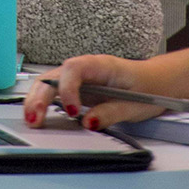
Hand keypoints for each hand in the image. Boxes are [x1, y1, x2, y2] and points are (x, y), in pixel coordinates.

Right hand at [23, 54, 165, 129]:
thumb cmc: (148, 89)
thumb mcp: (135, 105)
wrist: (157, 83)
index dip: (68, 89)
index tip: (72, 112)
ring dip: (37, 100)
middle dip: (41, 96)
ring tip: (32, 121)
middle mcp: (85, 68)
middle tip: (36, 120)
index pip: (74, 69)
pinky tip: (38, 117)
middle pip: (54, 75)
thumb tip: (88, 122)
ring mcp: (79, 78)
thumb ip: (111, 113)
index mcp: (101, 66)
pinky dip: (43, 103)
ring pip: (49, 83)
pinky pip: (54, 92)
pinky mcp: (77, 89)